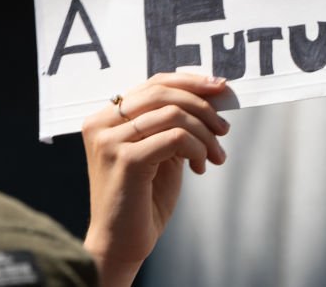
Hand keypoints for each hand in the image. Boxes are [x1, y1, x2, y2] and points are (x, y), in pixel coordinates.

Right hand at [81, 73, 230, 286]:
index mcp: (105, 117)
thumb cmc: (143, 198)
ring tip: (216, 156)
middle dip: (203, 106)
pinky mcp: (125, 159)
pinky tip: (200, 166)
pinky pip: (175, 137)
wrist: (122, 244)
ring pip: (174, 114)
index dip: (191, 81)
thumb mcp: (162, 149)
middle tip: (224, 127)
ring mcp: (110, 141)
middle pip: (163, 92)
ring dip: (205, 134)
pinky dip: (197, 148)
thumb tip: (213, 91)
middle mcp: (101, 123)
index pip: (154, 83)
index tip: (221, 88)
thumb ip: (176, 121)